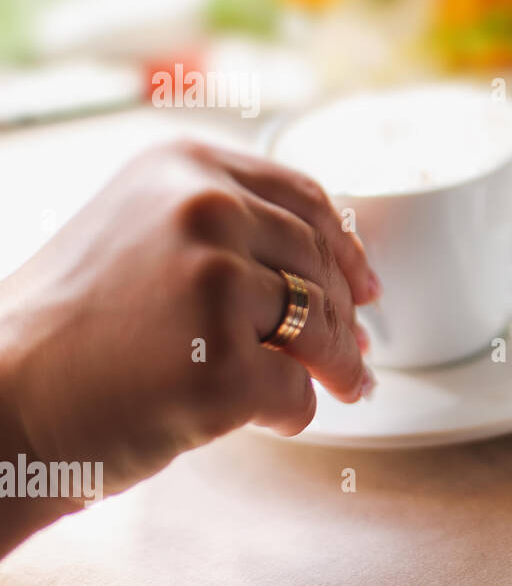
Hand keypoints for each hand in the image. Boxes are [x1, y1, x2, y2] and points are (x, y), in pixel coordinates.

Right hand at [0, 140, 378, 550]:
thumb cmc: (69, 329)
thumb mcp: (140, 234)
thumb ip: (228, 231)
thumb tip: (344, 274)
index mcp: (187, 166)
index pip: (305, 200)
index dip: (346, 248)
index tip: (367, 283)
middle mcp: (206, 210)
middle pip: (320, 265)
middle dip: (348, 316)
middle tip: (358, 351)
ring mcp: (215, 285)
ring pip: (321, 327)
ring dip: (338, 365)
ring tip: (346, 385)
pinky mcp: (222, 365)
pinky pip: (294, 392)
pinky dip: (291, 412)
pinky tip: (270, 419)